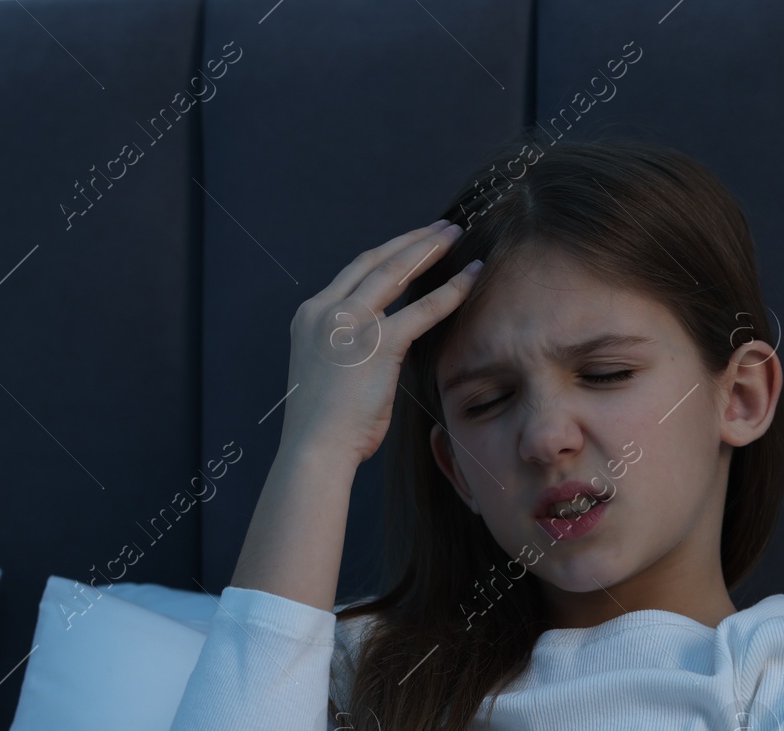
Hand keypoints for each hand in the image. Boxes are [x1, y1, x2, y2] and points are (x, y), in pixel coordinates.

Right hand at [281, 220, 480, 465]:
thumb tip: (375, 343)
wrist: (314, 448)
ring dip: (430, 250)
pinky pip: (422, 309)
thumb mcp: (328, 371)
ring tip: (457, 236)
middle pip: (376, 260)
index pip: (355, 271)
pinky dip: (451, 291)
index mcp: (311, 315)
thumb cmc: (325, 424)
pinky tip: (472, 277)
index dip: (389, 252)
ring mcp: (349, 323)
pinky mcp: (377, 343)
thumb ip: (348, 347)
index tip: (412, 242)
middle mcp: (326, 310)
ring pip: (397, 272)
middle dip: (413, 241)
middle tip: (442, 228)